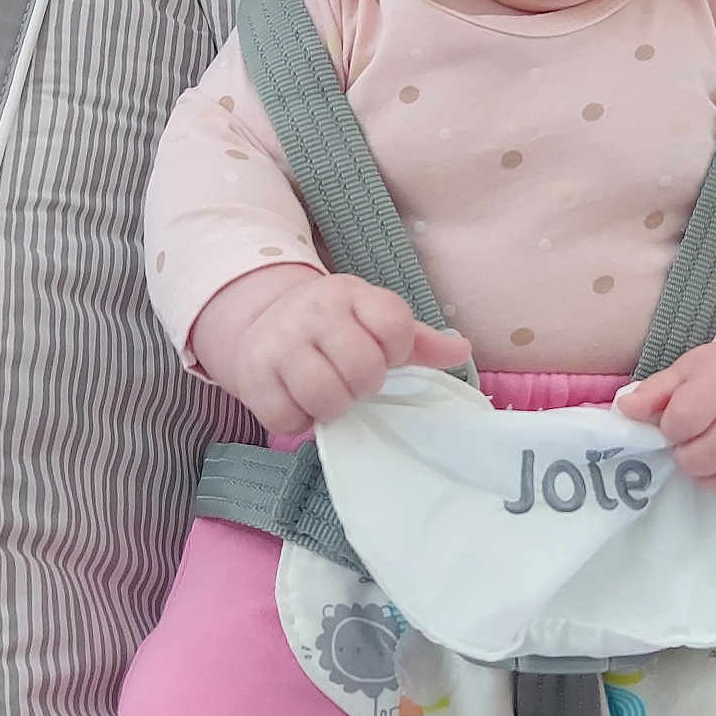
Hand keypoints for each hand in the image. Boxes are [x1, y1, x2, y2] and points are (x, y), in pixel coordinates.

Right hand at [191, 269, 470, 433]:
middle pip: (363, 368)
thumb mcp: (375, 323)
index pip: (394, 325)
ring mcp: (279, 341)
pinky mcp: (251, 374)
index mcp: (351, 294)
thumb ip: (420, 342)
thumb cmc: (336, 329)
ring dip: (334, 408)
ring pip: (325, 397)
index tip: (382, 353)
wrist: (263, 321)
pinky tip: (300, 403)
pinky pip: (287, 418)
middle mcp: (313, 311)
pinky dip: (299, 421)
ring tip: (329, 395)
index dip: (395, 350)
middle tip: (353, 382)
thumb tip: (463, 350)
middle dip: (364, 385)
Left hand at [615, 339, 715, 510]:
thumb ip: (653, 392)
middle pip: (706, 458)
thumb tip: (624, 411)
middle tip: (688, 448)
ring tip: (708, 462)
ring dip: (710, 480)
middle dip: (687, 458)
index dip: (671, 429)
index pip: (685, 419)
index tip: (673, 426)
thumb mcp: (686, 370)